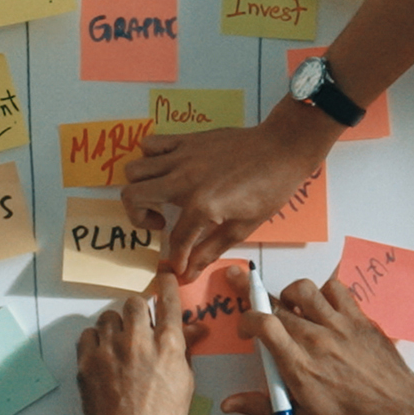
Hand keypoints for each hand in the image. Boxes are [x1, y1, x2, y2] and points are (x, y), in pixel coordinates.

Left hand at [77, 273, 204, 414]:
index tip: (162, 278)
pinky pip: (88, 335)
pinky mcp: (87, 361)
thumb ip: (185, 350)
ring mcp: (109, 349)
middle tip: (138, 328)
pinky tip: (102, 356)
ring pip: (108, 317)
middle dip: (137, 312)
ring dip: (115, 327)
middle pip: (133, 303)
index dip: (165, 285)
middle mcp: (137, 340)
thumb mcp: (185, 384)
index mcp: (167, 345)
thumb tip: (195, 329)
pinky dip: (95, 341)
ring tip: (118, 346)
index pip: (167, 301)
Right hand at [122, 120, 329, 282]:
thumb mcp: (243, 227)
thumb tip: (188, 274)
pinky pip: (150, 144)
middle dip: (139, 217)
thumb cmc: (268, 190)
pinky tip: (167, 170)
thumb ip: (210, 250)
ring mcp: (182, 157)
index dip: (176, 259)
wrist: (281, 149)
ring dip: (141, 188)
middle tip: (161, 223)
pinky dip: (149, 158)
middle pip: (132, 196)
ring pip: (134, 170)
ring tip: (161, 196)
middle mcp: (184, 180)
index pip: (175, 240)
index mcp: (202, 206)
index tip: (179, 267)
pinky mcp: (186, 140)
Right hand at [219, 270, 413, 414]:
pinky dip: (323, 291)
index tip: (245, 327)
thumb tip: (228, 405)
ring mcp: (339, 325)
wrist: (397, 410)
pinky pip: (336, 289)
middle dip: (255, 294)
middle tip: (244, 287)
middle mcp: (316, 339)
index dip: (247, 318)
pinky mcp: (359, 318)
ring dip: (289, 293)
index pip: (264, 324)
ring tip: (288, 304)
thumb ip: (262, 407)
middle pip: (278, 304)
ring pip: (304, 290)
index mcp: (298, 364)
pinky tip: (321, 306)